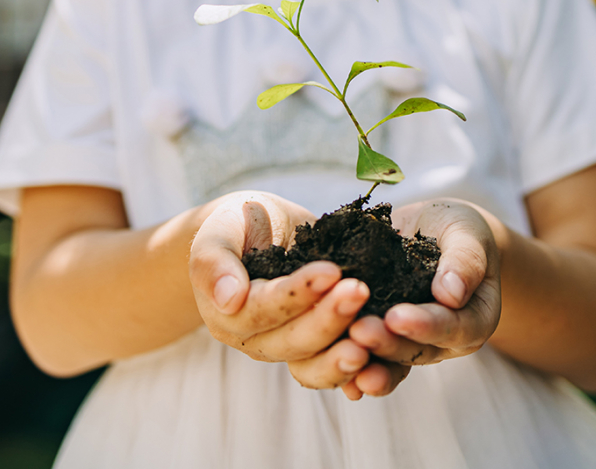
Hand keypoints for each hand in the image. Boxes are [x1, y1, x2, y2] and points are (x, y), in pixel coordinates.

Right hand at [189, 191, 372, 389]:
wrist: (258, 233)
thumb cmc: (238, 225)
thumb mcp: (220, 229)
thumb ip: (213, 261)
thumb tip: (229, 299)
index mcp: (228, 313)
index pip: (264, 308)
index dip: (297, 293)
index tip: (331, 271)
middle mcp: (256, 339)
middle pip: (293, 341)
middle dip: (328, 318)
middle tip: (359, 291)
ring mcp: (285, 349)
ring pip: (314, 364)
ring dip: (343, 356)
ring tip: (374, 337)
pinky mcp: (314, 348)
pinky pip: (333, 368)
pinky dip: (358, 372)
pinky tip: (382, 362)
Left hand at [345, 199, 501, 394]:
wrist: (432, 232)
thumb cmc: (457, 231)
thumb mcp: (467, 235)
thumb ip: (464, 261)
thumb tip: (451, 294)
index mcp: (473, 320)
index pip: (452, 328)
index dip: (425, 325)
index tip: (397, 317)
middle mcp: (442, 342)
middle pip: (415, 351)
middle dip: (386, 343)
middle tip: (359, 330)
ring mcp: (409, 343)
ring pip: (387, 361)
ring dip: (363, 359)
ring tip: (340, 351)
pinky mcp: (382, 337)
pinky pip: (365, 356)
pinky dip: (345, 363)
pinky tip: (325, 361)